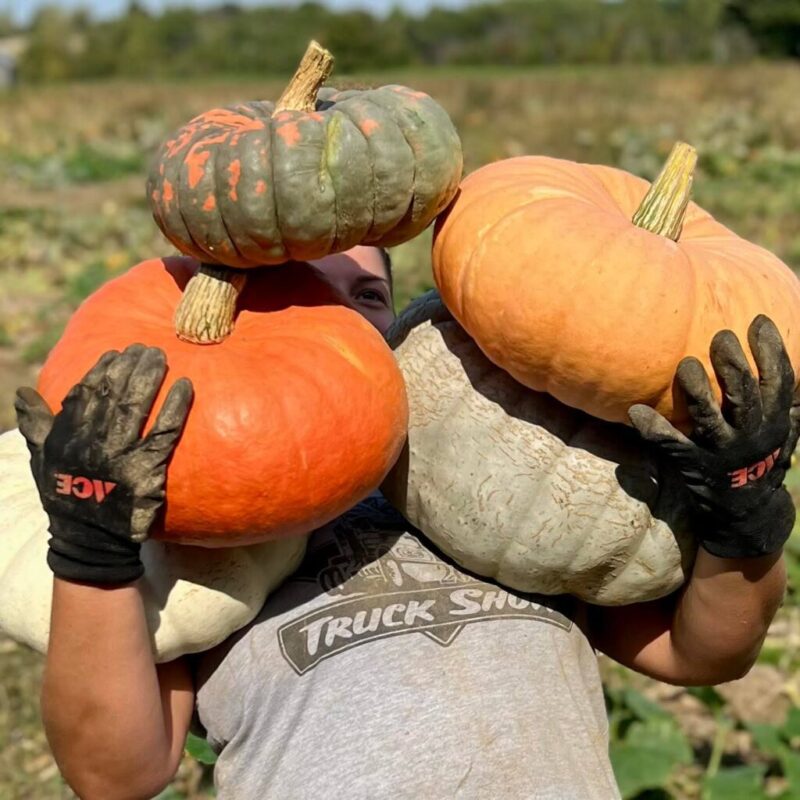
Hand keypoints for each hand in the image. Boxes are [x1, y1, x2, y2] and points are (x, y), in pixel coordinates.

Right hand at [15, 344, 192, 583]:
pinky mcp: (145, 472)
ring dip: (149, 378)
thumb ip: (36, 425)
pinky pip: (163, 432)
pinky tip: (186, 386)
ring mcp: (119, 457)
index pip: (84, 393)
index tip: (116, 353)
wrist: (90, 540)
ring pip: (135, 408)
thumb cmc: (67, 496)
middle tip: (145, 348)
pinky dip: (175, 407)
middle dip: (129, 366)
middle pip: (112, 394)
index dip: (101, 370)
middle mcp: (91, 443)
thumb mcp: (43, 461)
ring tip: (161, 356)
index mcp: (67, 437)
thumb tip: (23, 392)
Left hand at [629, 315, 799, 558]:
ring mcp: (722, 454)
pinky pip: (673, 447)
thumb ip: (785, 401)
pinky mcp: (695, 469)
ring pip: (710, 419)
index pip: (779, 382)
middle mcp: (752, 437)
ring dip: (697, 392)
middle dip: (733, 365)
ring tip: (684, 365)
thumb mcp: (785, 432)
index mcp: (775, 423)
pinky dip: (655, 429)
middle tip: (720, 336)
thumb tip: (792, 360)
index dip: (772, 351)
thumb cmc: (761, 463)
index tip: (758, 321)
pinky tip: (636, 411)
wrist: (747, 519)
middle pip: (744, 396)